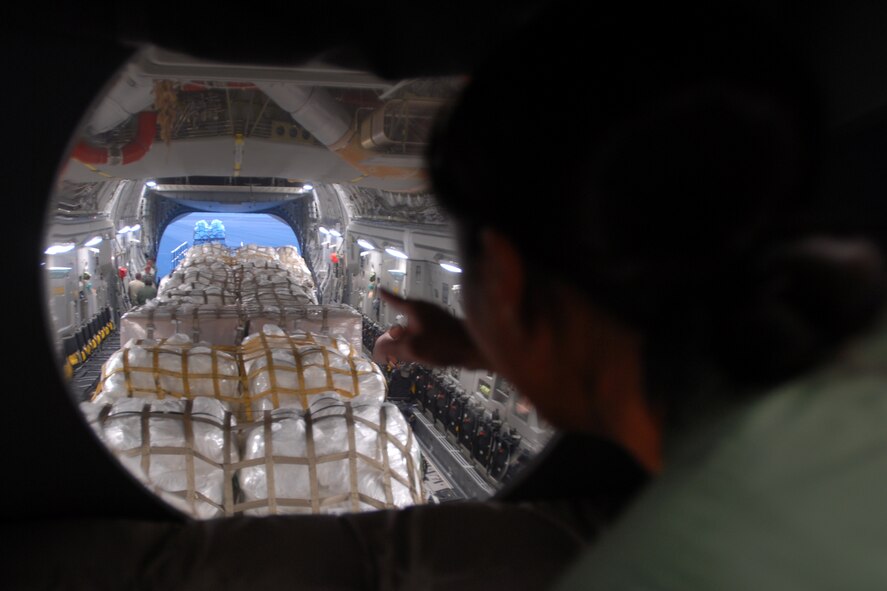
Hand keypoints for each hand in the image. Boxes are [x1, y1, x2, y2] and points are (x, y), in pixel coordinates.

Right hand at [372, 289, 489, 369]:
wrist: (475, 347)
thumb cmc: (444, 344)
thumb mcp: (413, 348)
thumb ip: (392, 348)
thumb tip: (378, 348)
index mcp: (415, 309)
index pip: (395, 300)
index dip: (387, 297)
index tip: (380, 290)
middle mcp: (424, 311)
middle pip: (402, 323)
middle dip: (394, 339)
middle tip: (388, 356)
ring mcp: (435, 320)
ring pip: (413, 332)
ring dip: (406, 345)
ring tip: (405, 359)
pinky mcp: (444, 330)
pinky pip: (424, 336)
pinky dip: (418, 345)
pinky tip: (422, 357)